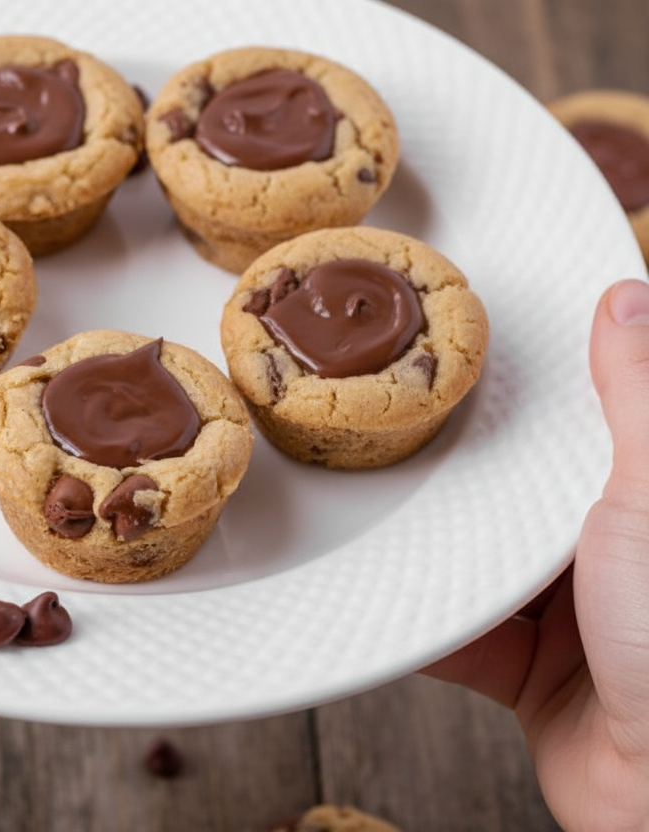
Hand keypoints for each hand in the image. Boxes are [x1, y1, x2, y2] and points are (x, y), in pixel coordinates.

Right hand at [424, 280, 648, 831]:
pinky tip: (379, 594)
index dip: (532, 391)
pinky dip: (419, 621)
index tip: (467, 356)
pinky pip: (456, 634)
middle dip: (463, 472)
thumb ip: (637, 396)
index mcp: (646, 497)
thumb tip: (628, 299)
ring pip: (481, 560)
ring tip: (374, 507)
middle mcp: (614, 550)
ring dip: (436, 549)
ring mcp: (574, 614)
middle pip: (520, 493)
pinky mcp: (532, 673)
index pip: (587, 423)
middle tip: (393, 427)